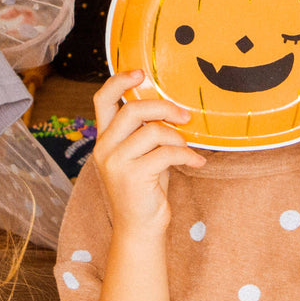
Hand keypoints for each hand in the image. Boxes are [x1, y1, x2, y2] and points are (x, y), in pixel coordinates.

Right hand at [92, 71, 204, 235]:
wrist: (139, 228)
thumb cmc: (145, 188)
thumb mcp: (141, 154)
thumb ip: (145, 131)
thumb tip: (171, 106)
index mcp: (104, 138)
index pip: (102, 99)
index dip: (120, 80)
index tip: (141, 72)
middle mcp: (104, 148)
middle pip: (132, 110)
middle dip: (164, 107)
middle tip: (185, 116)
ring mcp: (115, 163)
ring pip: (153, 131)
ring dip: (178, 137)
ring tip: (187, 148)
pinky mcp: (132, 177)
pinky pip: (167, 153)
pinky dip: (187, 155)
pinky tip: (196, 162)